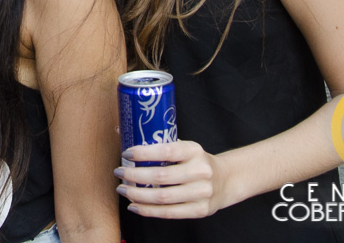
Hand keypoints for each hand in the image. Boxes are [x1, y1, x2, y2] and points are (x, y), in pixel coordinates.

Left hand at [114, 141, 229, 218]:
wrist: (225, 180)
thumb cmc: (195, 161)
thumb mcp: (184, 148)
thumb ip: (158, 142)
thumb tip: (121, 130)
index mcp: (195, 151)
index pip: (166, 150)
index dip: (143, 153)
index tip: (126, 153)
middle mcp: (201, 171)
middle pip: (161, 176)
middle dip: (134, 176)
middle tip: (119, 172)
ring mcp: (202, 193)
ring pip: (162, 197)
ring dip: (137, 195)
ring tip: (123, 190)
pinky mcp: (200, 210)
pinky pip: (169, 213)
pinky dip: (148, 210)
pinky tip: (134, 205)